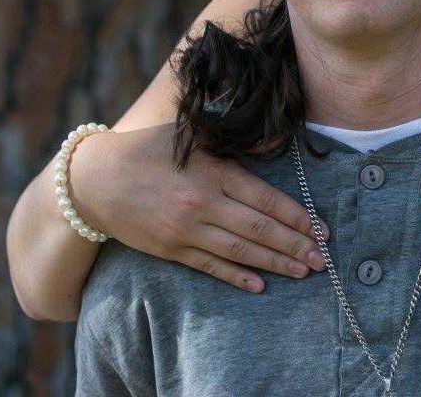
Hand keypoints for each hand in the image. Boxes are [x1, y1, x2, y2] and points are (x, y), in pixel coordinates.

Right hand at [69, 124, 328, 291]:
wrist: (97, 180)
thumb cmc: (152, 149)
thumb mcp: (194, 136)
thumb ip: (233, 140)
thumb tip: (275, 135)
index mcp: (214, 171)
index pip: (265, 198)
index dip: (296, 216)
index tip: (321, 228)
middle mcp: (203, 203)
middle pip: (258, 228)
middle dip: (294, 245)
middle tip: (323, 259)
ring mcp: (186, 229)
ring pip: (239, 250)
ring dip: (274, 263)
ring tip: (303, 271)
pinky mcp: (170, 249)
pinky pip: (209, 266)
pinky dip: (236, 276)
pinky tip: (259, 285)